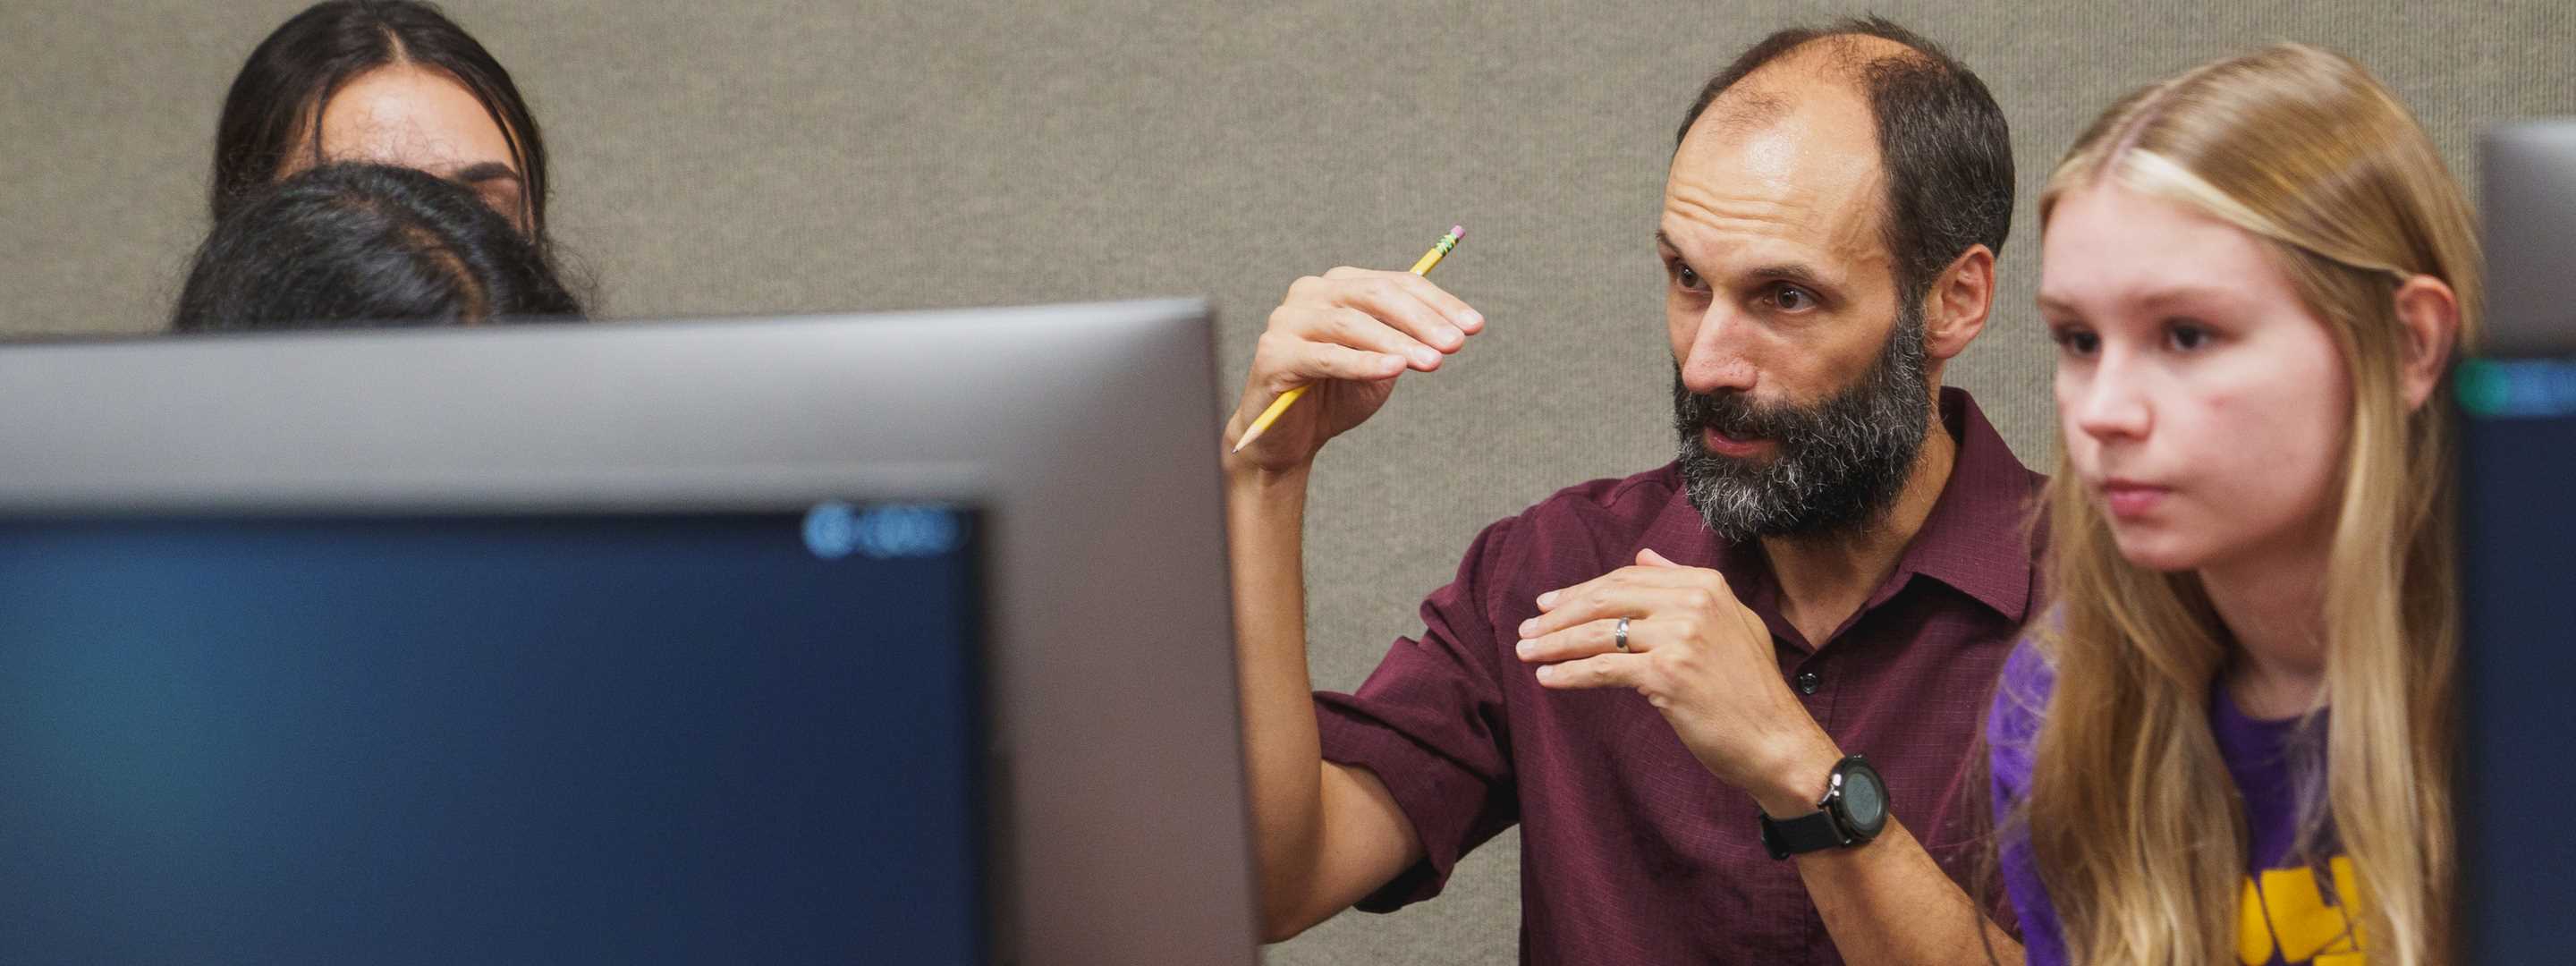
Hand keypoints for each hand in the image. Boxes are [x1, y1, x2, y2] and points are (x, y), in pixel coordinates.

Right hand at [1221, 267, 1482, 473]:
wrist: (1286, 441)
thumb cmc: (1335, 397)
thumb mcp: (1381, 365)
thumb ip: (1405, 342)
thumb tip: (1452, 328)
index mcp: (1338, 286)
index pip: (1395, 283)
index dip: (1439, 303)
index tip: (1474, 326)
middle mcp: (1310, 292)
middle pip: (1374, 294)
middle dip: (1421, 319)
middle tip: (1456, 343)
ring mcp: (1287, 320)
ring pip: (1352, 324)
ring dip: (1398, 342)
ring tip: (1432, 362)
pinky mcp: (1274, 354)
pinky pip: (1326, 357)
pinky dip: (1363, 362)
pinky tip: (1395, 369)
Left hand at [1514, 548, 1843, 814]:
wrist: (1776, 740)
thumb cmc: (1751, 689)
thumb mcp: (1731, 622)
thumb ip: (1685, 585)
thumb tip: (1644, 557)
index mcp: (1705, 585)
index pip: (1626, 578)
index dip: (1582, 591)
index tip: (1551, 604)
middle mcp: (1692, 603)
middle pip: (1606, 600)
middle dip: (1559, 614)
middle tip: (1528, 629)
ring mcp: (1679, 637)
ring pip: (1597, 633)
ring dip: (1554, 643)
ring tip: (1527, 653)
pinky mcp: (1666, 675)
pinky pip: (1602, 669)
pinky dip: (1569, 674)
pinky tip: (1549, 679)